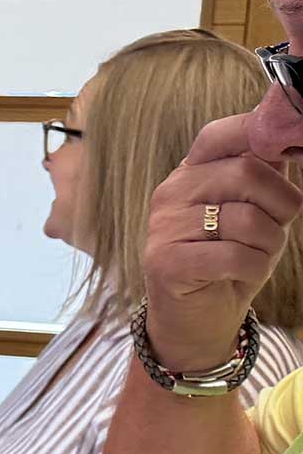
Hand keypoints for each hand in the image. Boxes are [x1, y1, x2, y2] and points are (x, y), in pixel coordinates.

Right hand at [141, 114, 302, 370]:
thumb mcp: (254, 211)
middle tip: (276, 227)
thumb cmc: (229, 261)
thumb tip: (292, 141)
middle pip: (246, 172)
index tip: (287, 159)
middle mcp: (171, 192)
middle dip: (281, 204)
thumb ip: (265, 175)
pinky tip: (242, 275)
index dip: (260, 138)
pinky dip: (254, 269)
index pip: (221, 134)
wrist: (195, 319)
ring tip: (255, 256)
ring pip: (246, 219)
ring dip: (269, 244)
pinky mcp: (165, 262)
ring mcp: (163, 227)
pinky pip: (234, 256)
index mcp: (191, 173)